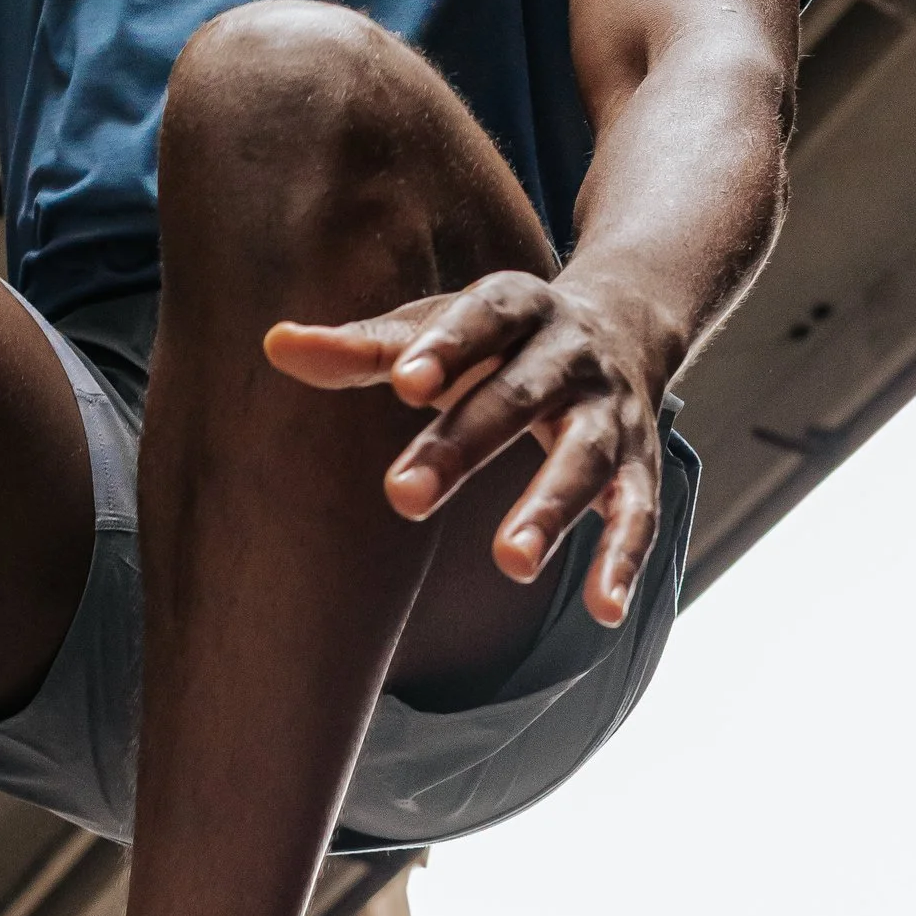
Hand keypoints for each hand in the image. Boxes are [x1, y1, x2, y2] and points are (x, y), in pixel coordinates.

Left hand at [265, 273, 671, 623]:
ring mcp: (611, 411)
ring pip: (586, 457)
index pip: (483, 318)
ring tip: (509, 561)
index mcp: (517, 305)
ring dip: (552, 507)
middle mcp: (571, 355)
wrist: (624, 322)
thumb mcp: (435, 328)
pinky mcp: (640, 465)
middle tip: (402, 498)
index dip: (448, 349)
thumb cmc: (496, 336)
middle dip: (467, 444)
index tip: (405, 385)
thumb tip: (275, 344)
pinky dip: (624, 559)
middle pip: (520, 397)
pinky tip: (603, 610)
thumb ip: (363, 347)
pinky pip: (638, 512)